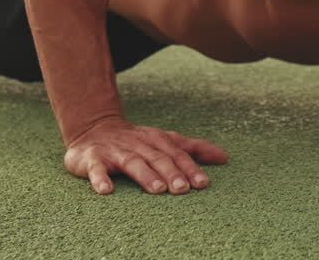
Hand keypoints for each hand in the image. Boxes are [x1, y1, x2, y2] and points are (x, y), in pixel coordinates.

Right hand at [63, 117, 229, 195]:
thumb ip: (193, 148)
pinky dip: (100, 178)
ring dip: (145, 175)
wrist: (94, 128)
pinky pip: (96, 168)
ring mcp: (115, 151)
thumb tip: (225, 157)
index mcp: (157, 140)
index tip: (202, 183)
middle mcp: (139, 144)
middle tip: (182, 189)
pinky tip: (106, 190)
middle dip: (171, 172)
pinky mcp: (93, 159)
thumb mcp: (165, 140)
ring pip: (132, 162)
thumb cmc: (137, 140)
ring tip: (156, 189)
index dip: (190, 168)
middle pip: (157, 158)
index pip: (177, 154)